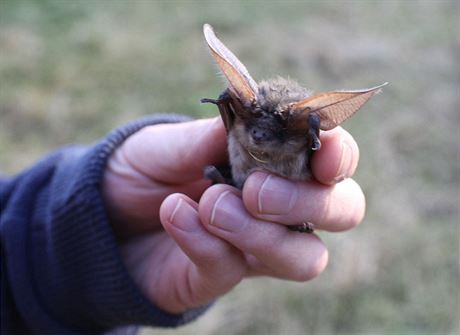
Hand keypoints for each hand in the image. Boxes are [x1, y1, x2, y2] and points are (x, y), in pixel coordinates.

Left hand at [103, 117, 364, 313]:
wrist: (103, 214)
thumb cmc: (144, 169)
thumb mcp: (168, 142)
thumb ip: (208, 135)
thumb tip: (250, 120)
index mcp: (276, 160)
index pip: (333, 157)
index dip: (341, 152)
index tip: (325, 148)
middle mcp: (279, 205)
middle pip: (342, 211)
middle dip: (308, 201)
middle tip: (256, 190)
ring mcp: (255, 245)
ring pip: (305, 257)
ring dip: (262, 232)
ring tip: (210, 204)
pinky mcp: (223, 274)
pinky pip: (232, 267)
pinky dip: (204, 241)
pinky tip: (174, 214)